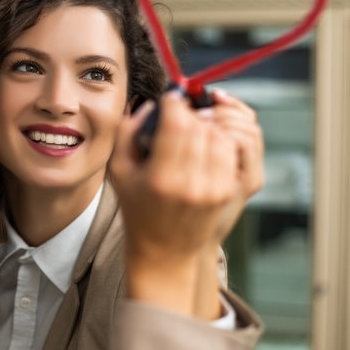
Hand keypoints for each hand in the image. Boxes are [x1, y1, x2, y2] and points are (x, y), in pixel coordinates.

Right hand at [108, 89, 262, 317]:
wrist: (163, 251)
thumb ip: (127, 132)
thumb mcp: (120, 171)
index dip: (174, 103)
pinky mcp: (226, 191)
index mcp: (160, 178)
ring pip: (218, 136)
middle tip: (179, 114)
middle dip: (189, 113)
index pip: (176, 124)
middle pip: (199, 127)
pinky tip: (205, 143)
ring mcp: (212, 189)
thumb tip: (153, 105)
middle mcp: (189, 184)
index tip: (169, 99)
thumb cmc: (137, 208)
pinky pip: (230, 150)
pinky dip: (219, 140)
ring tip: (192, 128)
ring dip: (206, 125)